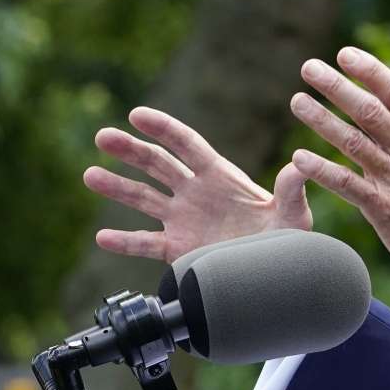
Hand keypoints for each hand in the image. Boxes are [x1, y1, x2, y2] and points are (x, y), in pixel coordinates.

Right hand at [83, 107, 311, 262]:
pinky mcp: (178, 248)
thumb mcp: (293, 212)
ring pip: (143, 199)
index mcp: (220, 176)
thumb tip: (299, 165)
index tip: (136, 114)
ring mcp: (183, 219)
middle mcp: (195, 193)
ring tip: (90, 175)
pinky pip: (146, 243)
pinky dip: (125, 241)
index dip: (162, 128)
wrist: (277, 275)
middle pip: (157, 165)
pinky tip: (103, 236)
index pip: (187, 145)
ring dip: (117, 187)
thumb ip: (291, 189)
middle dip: (130, 150)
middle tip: (102, 136)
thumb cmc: (288, 239)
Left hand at [289, 47, 389, 308]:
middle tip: (309, 67)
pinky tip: (298, 158)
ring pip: (353, 142)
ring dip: (321, 120)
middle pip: (370, 111)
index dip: (370, 72)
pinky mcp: (383, 209)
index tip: (346, 54)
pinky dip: (322, 170)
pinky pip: (346, 185)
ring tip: (296, 101)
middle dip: (337, 86)